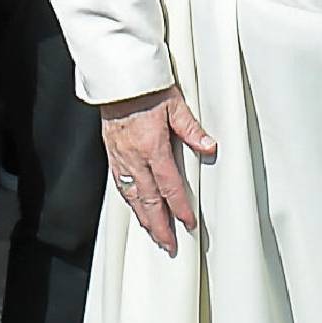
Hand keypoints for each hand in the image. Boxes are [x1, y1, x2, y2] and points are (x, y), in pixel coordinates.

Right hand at [100, 86, 215, 254]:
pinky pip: (120, 185)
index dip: (180, 208)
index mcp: (153, 146)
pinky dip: (129, 202)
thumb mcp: (175, 104)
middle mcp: (135, 157)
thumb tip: (209, 147)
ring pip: (132, 196)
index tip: (188, 223)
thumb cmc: (147, 87)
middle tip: (169, 245)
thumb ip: (191, 129)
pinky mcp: (112, 153)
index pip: (169, 186)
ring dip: (144, 218)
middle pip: (149, 200)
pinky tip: (135, 209)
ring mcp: (121, 157)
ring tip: (154, 235)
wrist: (118, 77)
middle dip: (160, 225)